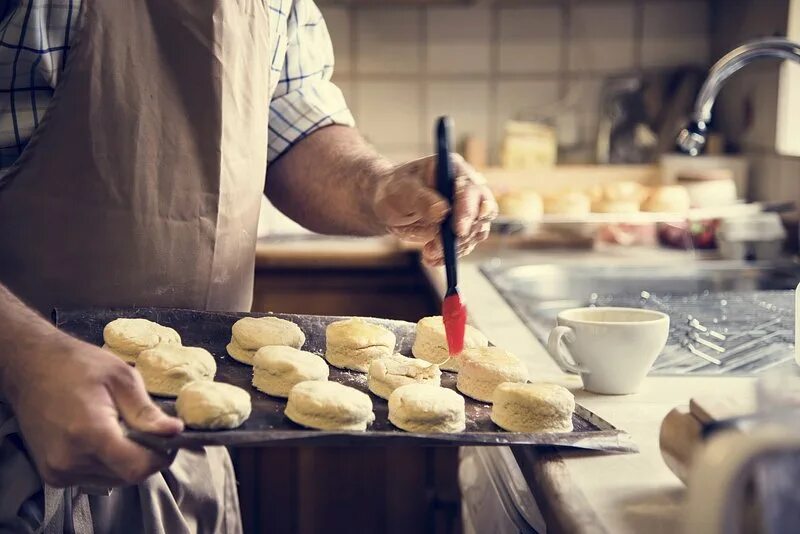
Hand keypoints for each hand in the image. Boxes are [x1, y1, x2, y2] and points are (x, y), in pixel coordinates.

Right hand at [5, 335, 182, 486]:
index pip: (137, 467)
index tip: (170, 440)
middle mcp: (71, 459)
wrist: (32, 367)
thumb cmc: (78, 365)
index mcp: (90, 433)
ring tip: (124, 430)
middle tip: (150, 431)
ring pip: (113, 479)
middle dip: (146, 456)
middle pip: (127, 476)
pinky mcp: (53, 474)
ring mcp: (59, 471)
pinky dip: (107, 464)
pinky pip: (93, 478)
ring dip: (126, 461)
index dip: (161, 457)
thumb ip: (147, 411)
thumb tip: (175, 431)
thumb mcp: (122, 378)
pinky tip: (105, 438)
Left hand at [373, 154, 497, 265]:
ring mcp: (466, 211)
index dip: (468, 210)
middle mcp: (466, 189)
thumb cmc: (394, 190)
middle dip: (466, 233)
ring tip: (429, 252)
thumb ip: (421, 199)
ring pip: (475, 233)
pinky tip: (429, 258)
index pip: (471, 189)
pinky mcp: (461, 230)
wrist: (387, 206)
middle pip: (483, 212)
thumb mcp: (401, 190)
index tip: (458, 230)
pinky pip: (463, 246)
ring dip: (455, 247)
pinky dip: (447, 256)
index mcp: (454, 170)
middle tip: (443, 246)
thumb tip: (442, 211)